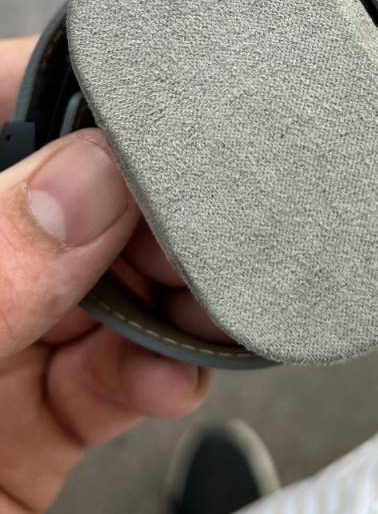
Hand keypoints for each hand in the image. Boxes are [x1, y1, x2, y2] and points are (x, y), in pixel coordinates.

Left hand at [0, 37, 212, 513]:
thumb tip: (91, 183)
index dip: (70, 93)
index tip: (149, 111)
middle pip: (67, 198)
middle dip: (144, 210)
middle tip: (193, 229)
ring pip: (109, 284)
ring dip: (172, 295)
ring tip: (202, 306)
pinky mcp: (38, 420)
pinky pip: (119, 371)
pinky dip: (161, 371)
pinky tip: (168, 378)